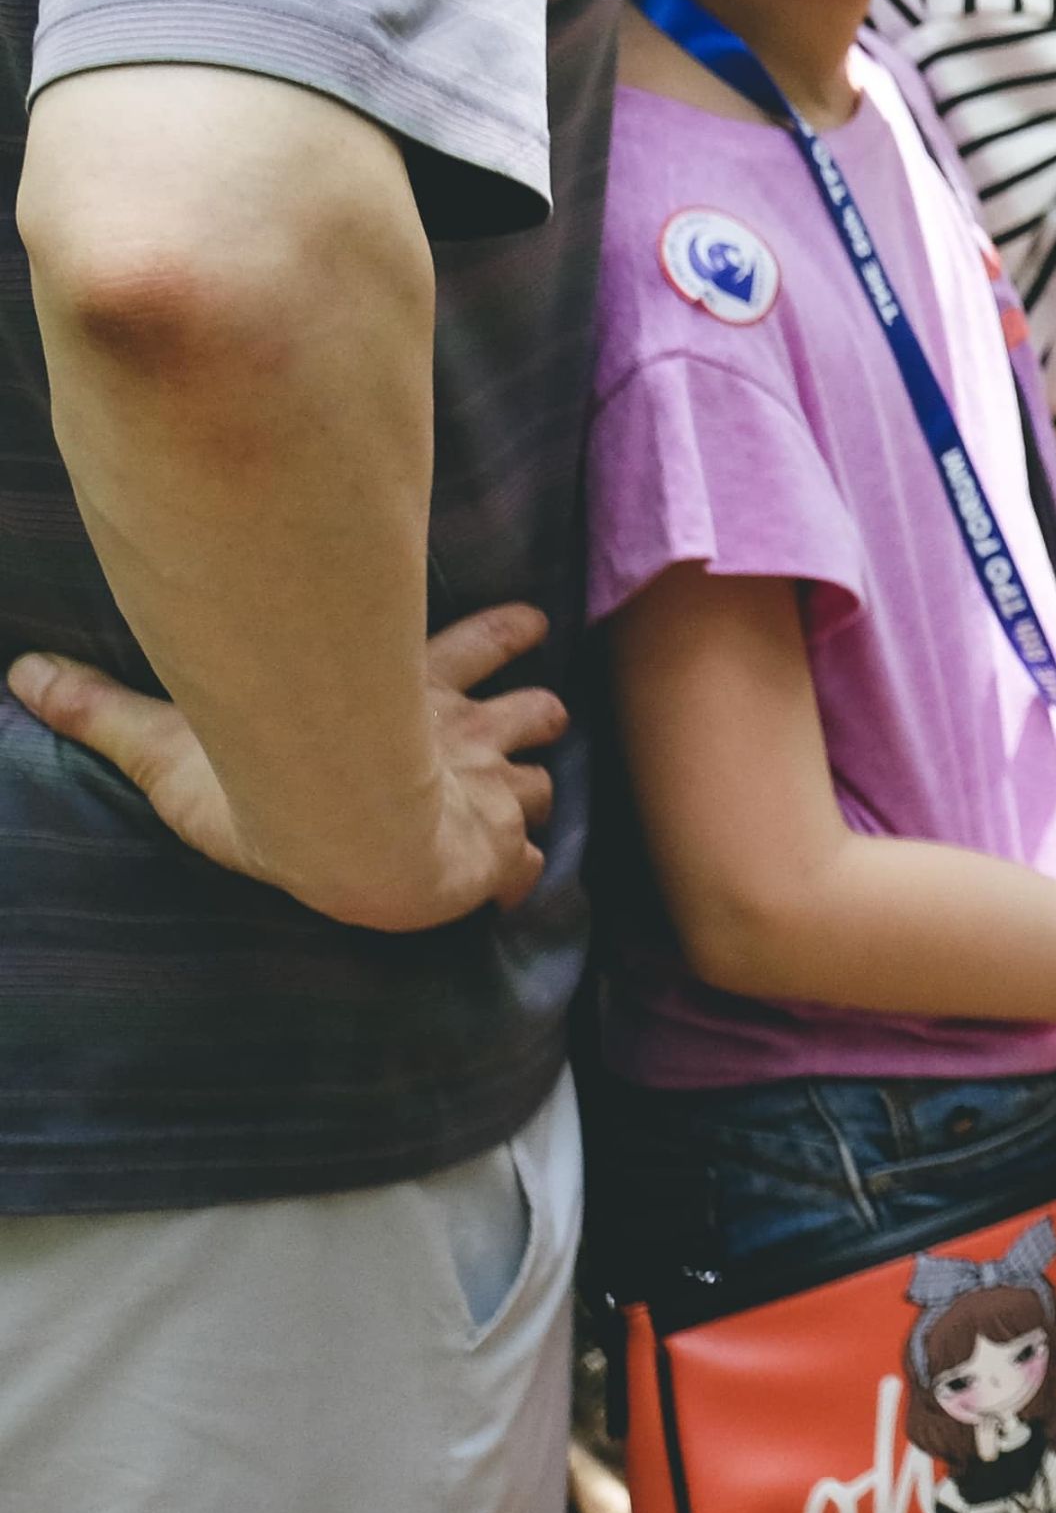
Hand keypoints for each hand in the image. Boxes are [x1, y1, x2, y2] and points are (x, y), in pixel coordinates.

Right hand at [4, 602, 562, 929]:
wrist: (342, 831)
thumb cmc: (262, 775)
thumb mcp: (172, 737)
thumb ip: (104, 708)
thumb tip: (19, 674)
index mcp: (410, 694)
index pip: (477, 643)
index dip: (508, 632)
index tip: (535, 622)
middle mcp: (461, 736)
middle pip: (534, 710)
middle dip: (540, 714)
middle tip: (546, 713)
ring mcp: (485, 794)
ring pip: (542, 783)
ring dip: (535, 792)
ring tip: (529, 803)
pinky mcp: (493, 854)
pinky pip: (525, 870)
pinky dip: (520, 878)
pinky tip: (512, 891)